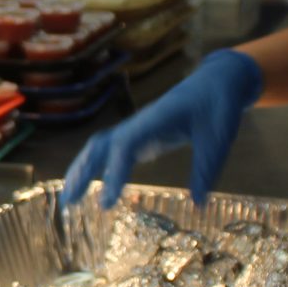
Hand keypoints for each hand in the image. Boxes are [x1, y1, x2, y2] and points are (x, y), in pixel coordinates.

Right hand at [63, 49, 262, 209]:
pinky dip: (97, 167)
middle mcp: (140, 123)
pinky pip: (111, 150)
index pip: (126, 146)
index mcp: (157, 120)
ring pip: (101, 146)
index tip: (106, 204)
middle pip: (101, 146)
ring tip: (69, 199)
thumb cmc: (219, 105)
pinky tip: (90, 185)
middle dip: (82, 173)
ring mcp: (137, 127)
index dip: (113, 173)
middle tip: (68, 203)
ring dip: (82, 170)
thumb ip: (207, 170)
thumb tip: (199, 205)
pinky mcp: (141, 133)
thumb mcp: (219, 139)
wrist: (218, 81)